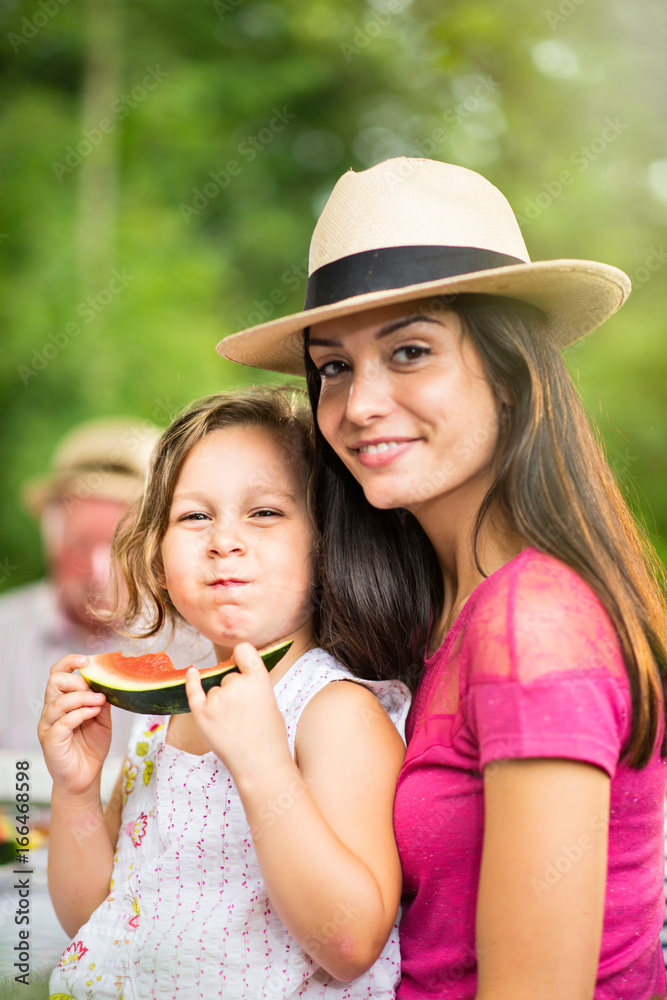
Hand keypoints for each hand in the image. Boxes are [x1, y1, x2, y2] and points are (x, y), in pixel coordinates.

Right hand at [38, 654, 111, 794]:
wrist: (86, 777)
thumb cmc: (91, 748)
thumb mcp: (102, 719)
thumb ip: (102, 700)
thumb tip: (109, 681)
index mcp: (62, 702)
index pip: (58, 673)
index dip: (70, 662)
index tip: (87, 660)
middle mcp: (52, 711)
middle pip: (54, 681)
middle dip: (78, 681)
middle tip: (95, 690)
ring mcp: (49, 725)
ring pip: (59, 701)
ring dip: (83, 697)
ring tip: (100, 702)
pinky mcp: (51, 740)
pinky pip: (63, 721)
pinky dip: (81, 713)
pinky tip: (94, 713)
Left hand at [185, 642, 290, 777]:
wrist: (260, 766)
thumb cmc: (269, 736)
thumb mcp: (270, 701)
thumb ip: (253, 684)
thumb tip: (236, 673)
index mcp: (258, 680)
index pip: (244, 651)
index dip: (243, 656)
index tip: (241, 657)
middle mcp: (236, 685)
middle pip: (229, 677)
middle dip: (235, 690)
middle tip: (246, 714)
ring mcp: (217, 700)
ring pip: (215, 690)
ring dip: (221, 702)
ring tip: (234, 725)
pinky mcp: (201, 713)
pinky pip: (194, 691)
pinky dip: (192, 681)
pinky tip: (191, 672)